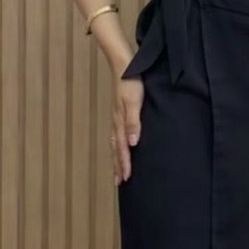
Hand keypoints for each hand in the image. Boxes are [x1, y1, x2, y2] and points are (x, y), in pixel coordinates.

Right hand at [111, 70, 143, 185]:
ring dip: (116, 158)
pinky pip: (115, 134)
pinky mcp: (118, 112)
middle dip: (118, 165)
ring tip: (118, 171)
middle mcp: (116, 122)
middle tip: (119, 182)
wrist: (124, 66)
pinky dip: (116, 145)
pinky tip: (119, 147)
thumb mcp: (134, 102)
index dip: (124, 163)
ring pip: (114, 143)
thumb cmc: (131, 83)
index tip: (126, 178)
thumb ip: (133, 122)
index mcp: (120, 122)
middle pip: (115, 148)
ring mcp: (116, 117)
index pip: (122, 148)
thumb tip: (132, 144)